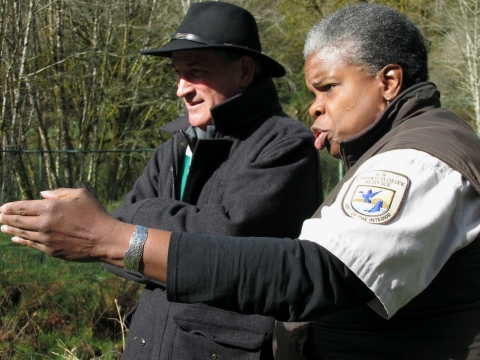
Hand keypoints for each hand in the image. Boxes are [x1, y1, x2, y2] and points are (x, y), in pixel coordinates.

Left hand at [0, 188, 129, 263]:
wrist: (104, 239)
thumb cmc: (95, 214)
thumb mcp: (81, 195)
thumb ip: (60, 192)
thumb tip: (42, 195)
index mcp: (51, 207)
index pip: (22, 207)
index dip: (9, 207)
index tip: (2, 207)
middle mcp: (45, 223)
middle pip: (18, 220)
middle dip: (6, 218)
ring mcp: (46, 239)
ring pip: (23, 233)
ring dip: (11, 229)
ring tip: (3, 227)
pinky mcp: (51, 250)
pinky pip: (31, 244)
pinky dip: (21, 240)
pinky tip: (16, 238)